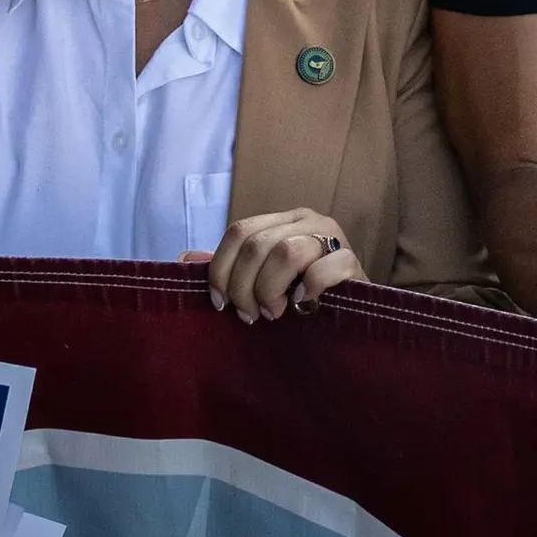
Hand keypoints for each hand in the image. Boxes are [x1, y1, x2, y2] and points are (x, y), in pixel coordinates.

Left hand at [202, 208, 364, 321]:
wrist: (351, 312)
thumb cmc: (299, 296)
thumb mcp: (259, 280)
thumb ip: (227, 268)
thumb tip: (183, 258)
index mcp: (281, 220)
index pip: (239, 231)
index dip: (221, 269)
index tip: (219, 303)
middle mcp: (306, 220)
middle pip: (257, 244)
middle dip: (243, 287)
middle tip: (249, 315)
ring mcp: (332, 237)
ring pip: (286, 251)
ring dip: (271, 289)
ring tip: (274, 312)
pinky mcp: (352, 260)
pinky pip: (325, 267)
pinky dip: (308, 289)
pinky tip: (303, 305)